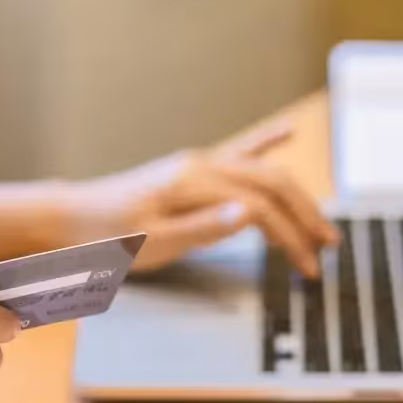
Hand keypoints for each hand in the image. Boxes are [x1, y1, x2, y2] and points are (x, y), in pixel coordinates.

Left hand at [70, 117, 338, 275]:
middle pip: (272, 185)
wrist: (71, 219)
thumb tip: (252, 215)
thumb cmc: (106, 239)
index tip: (308, 269)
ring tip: (322, 221)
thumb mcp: (152, 243)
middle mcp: (201, 166)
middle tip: (331, 247)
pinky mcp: (191, 169)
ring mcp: (197, 164)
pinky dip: (267, 142)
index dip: (291, 238)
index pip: (261, 209)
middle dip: (307, 215)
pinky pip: (238, 151)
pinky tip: (289, 133)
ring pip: (263, 171)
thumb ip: (204, 228)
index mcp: (195, 184)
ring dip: (297, 194)